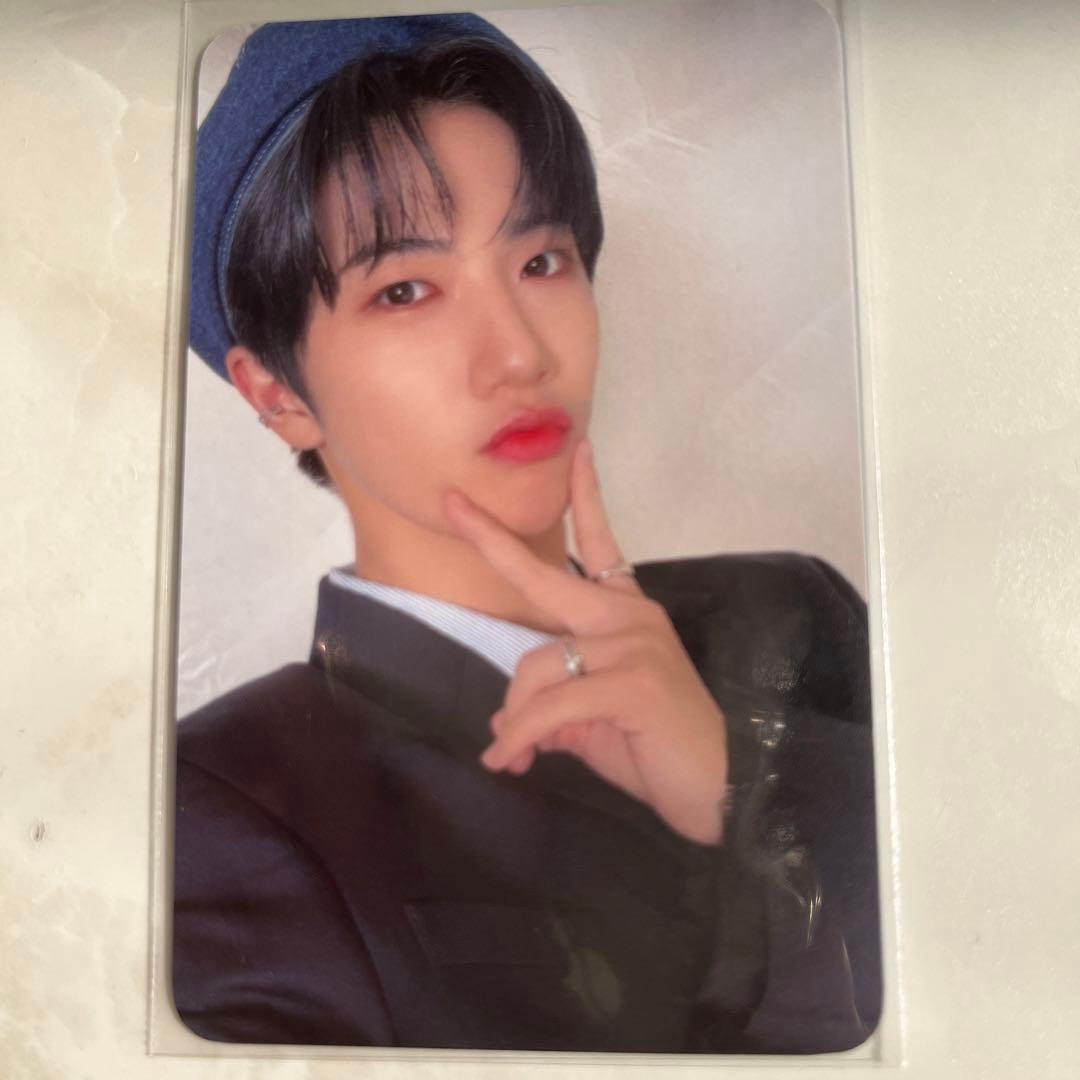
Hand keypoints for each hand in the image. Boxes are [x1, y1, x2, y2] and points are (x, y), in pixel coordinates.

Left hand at [443, 439, 728, 844]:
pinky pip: (550, 706)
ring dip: (514, 717)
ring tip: (514, 755)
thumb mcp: (596, 721)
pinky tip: (511, 762)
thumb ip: (555, 707)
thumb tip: (505, 724)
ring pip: (536, 666)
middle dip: (494, 542)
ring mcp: (633, 644)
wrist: (723, 788)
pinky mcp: (632, 680)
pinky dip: (521, 737)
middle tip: (451, 506)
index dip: (586, 496)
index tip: (578, 452)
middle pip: (547, 576)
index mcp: (627, 615)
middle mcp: (630, 617)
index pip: (602, 544)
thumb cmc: (659, 750)